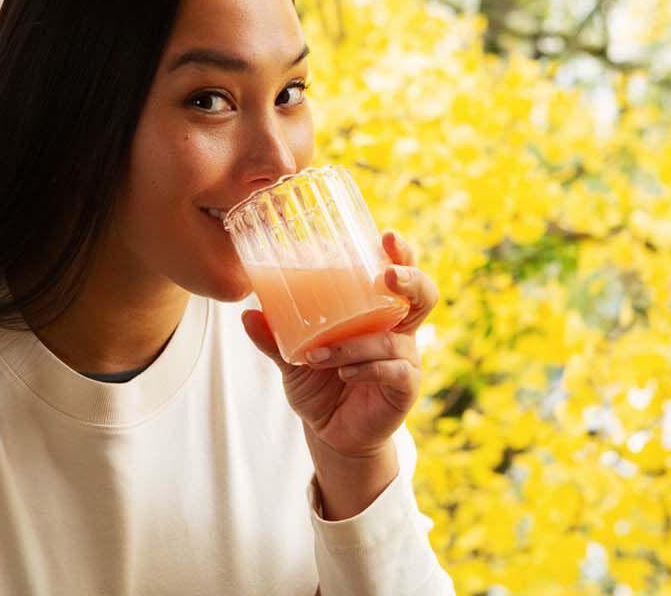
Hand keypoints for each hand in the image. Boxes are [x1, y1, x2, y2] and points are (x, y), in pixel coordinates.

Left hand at [241, 230, 437, 457]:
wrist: (331, 434)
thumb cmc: (319, 385)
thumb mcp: (292, 359)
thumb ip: (273, 338)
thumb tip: (247, 313)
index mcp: (377, 312)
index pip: (398, 274)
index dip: (401, 253)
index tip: (387, 236)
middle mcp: (398, 330)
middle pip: (423, 295)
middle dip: (410, 279)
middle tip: (387, 275)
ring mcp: (406, 359)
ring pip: (393, 339)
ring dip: (355, 344)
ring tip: (320, 354)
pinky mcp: (405, 388)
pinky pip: (394, 370)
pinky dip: (367, 368)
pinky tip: (345, 372)